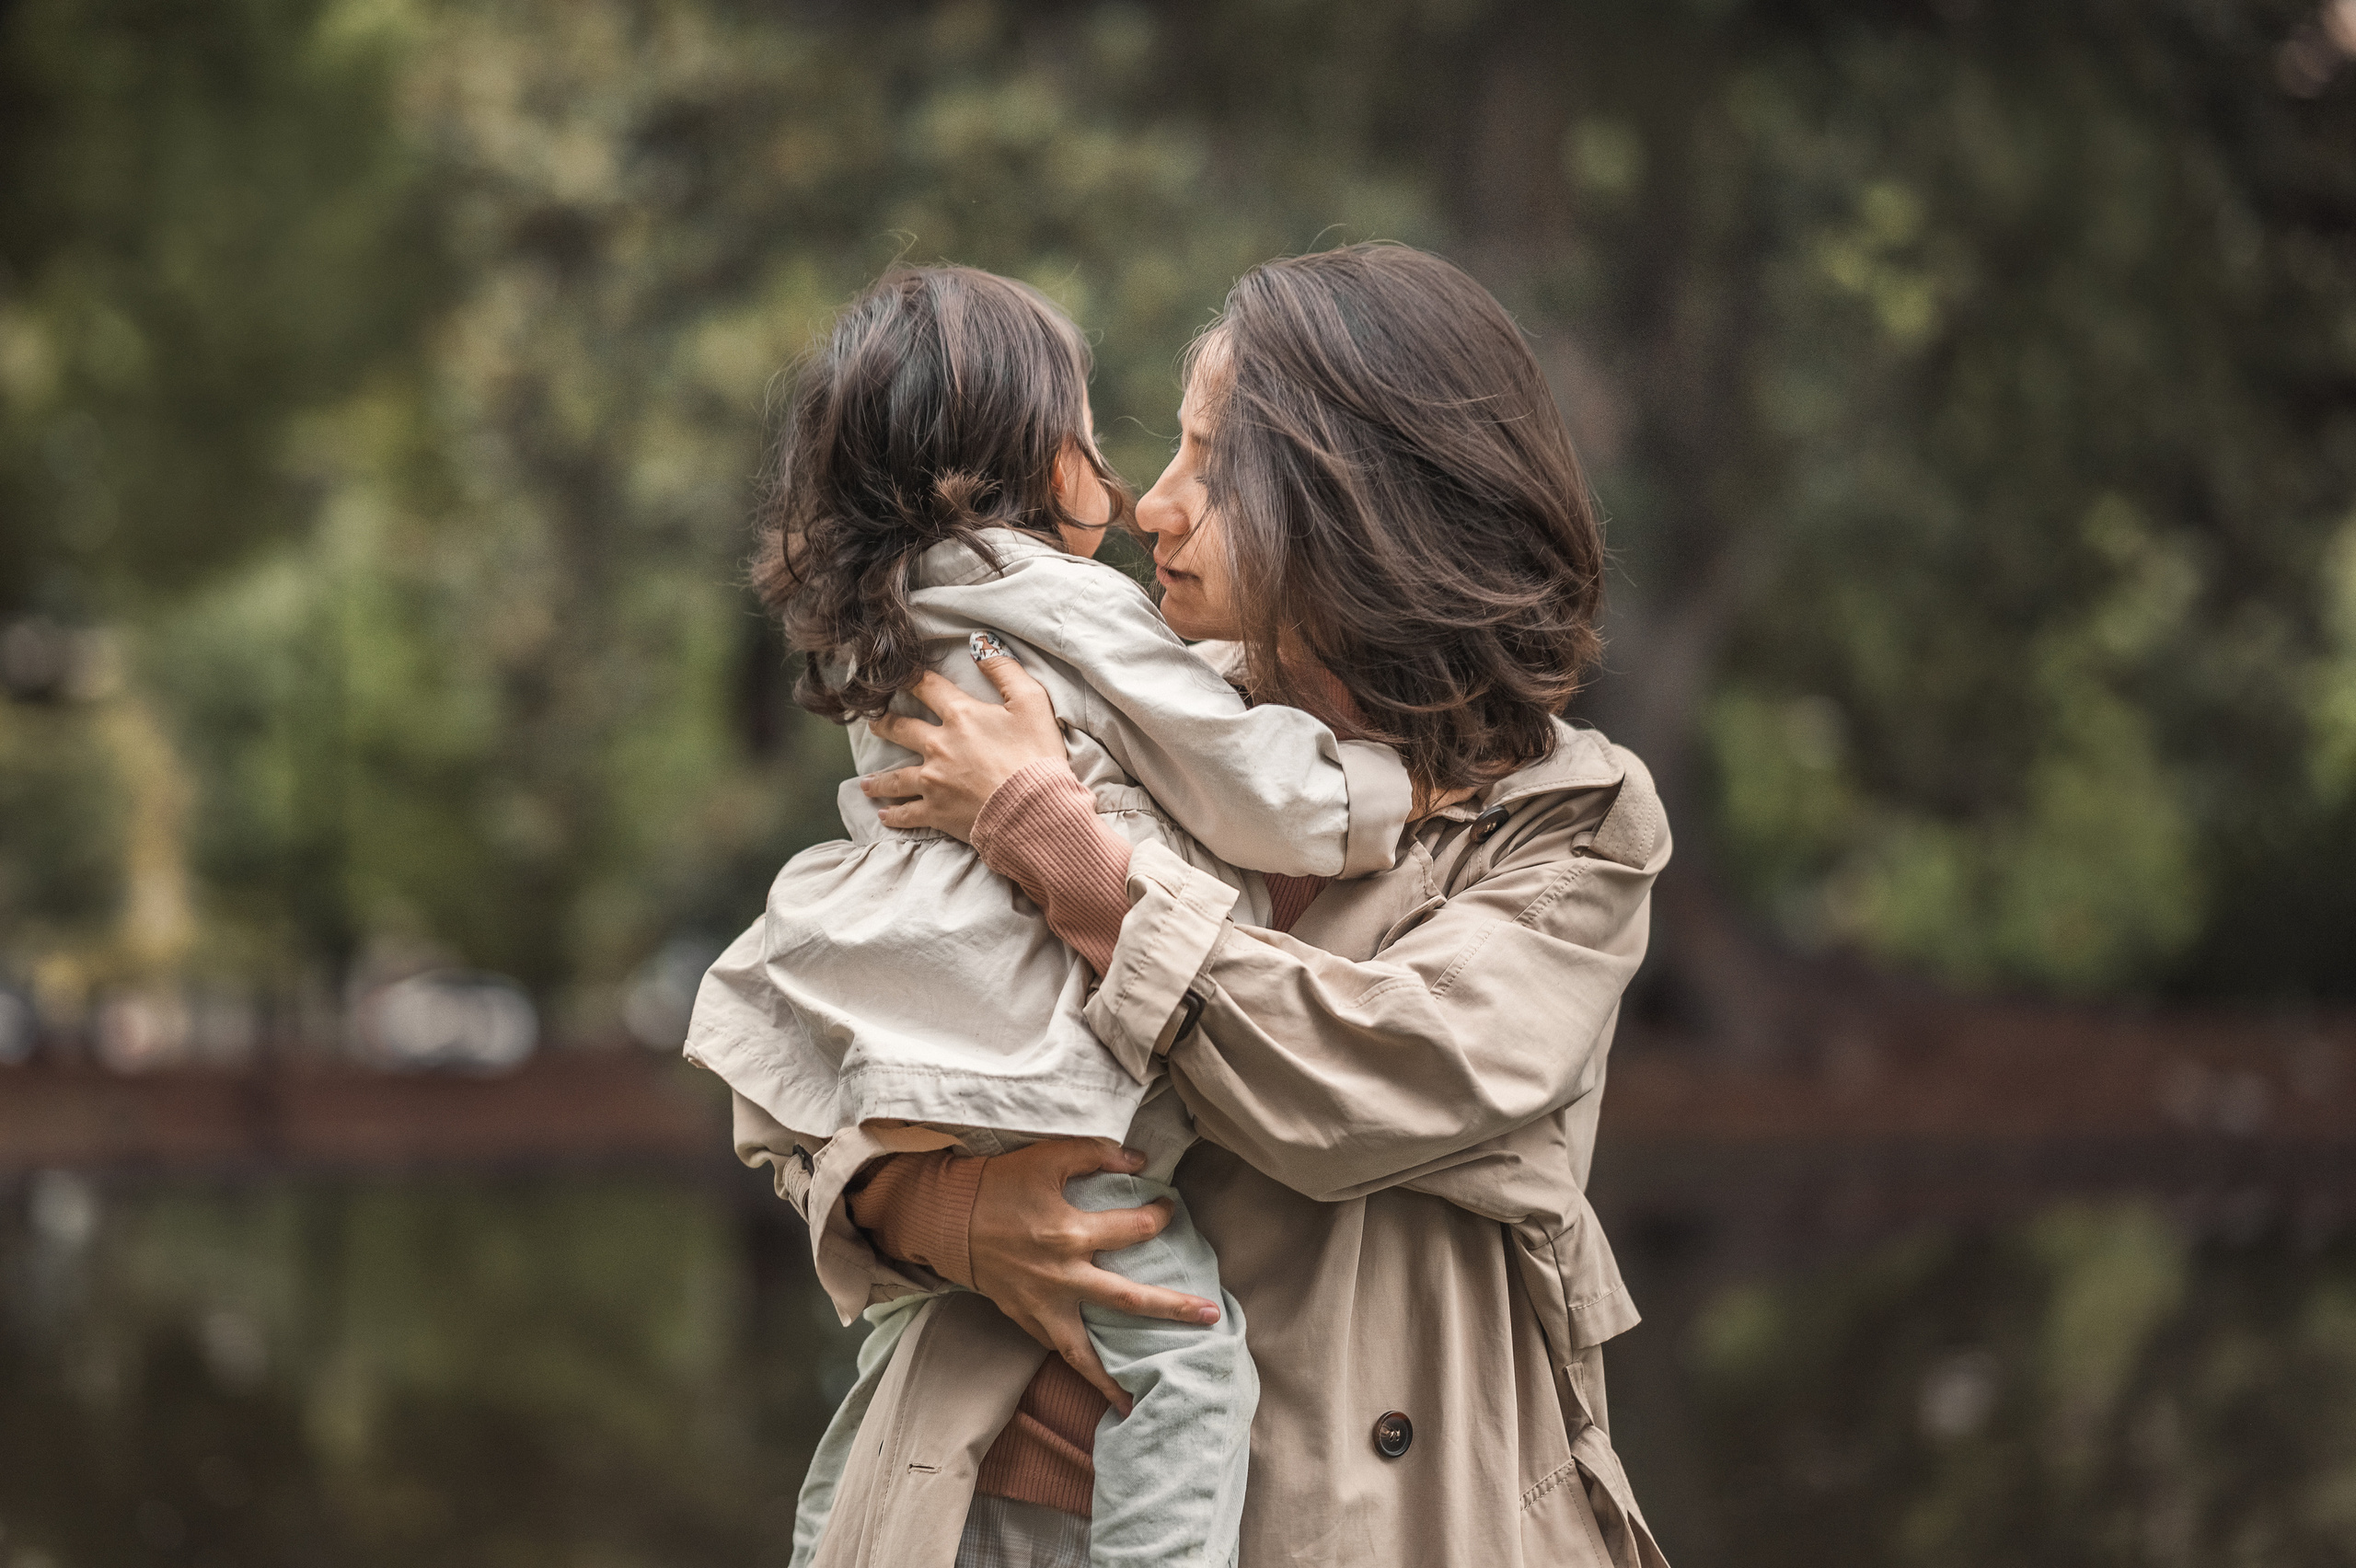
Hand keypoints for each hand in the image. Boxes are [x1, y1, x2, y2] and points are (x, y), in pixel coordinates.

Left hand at [860, 652, 1068, 842]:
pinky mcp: (936, 812)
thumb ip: (1005, 669)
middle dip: (884, 724)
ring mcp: (933, 781)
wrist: (1033, 809)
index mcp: (960, 716)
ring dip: (879, 779)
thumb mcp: (1031, 701)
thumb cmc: (1036, 755)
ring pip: (896, 778)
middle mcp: (938, 746)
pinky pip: (907, 814)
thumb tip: (980, 643)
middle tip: (873, 724)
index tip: (897, 676)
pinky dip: (894, 816)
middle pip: (901, 729)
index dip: (911, 678)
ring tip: (867, 782)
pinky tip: (884, 815)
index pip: (927, 688)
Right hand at [967, 1138, 1222, 1414]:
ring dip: (1114, 1378)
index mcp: (1070, 1234)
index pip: (1134, 1230)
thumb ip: (1096, 1154)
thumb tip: (1139, 1159)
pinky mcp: (1026, 1319)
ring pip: (1085, 1352)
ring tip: (1139, 1402)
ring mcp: (1042, 1305)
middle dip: (1172, 1309)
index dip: (1158, 1217)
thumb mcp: (1048, 1157)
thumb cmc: (1000, 1185)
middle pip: (1128, 1300)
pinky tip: (1101, 1386)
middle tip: (1210, 1316)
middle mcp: (1062, 1276)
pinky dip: (1080, 1369)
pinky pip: (1058, 1351)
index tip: (1166, 1209)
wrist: (947, 1219)